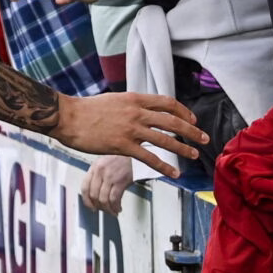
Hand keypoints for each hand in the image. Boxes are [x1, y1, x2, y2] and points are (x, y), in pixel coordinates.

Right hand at [50, 92, 206, 179]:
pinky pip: (149, 158)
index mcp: (134, 98)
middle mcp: (136, 112)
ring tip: (194, 155)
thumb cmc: (86, 110)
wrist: (68, 117)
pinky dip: (164, 166)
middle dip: (191, 131)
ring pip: (165, 139)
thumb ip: (130, 105)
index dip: (183, 112)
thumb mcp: (113, 100)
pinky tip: (174, 173)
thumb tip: (142, 110)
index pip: (167, 103)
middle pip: (172, 121)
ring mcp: (130, 129)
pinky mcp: (122, 146)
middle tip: (204, 138)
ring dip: (183, 148)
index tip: (192, 120)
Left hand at [82, 154, 132, 212]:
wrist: (137, 152)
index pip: (85, 187)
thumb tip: (96, 191)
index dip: (86, 200)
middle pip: (93, 195)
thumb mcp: (106, 162)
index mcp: (95, 166)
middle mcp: (100, 171)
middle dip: (98, 206)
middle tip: (103, 210)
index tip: (90, 206)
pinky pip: (114, 199)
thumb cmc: (124, 157)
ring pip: (103, 199)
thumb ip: (99, 174)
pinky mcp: (120, 181)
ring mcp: (109, 176)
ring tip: (112, 211)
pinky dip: (115, 207)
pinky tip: (118, 208)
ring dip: (107, 209)